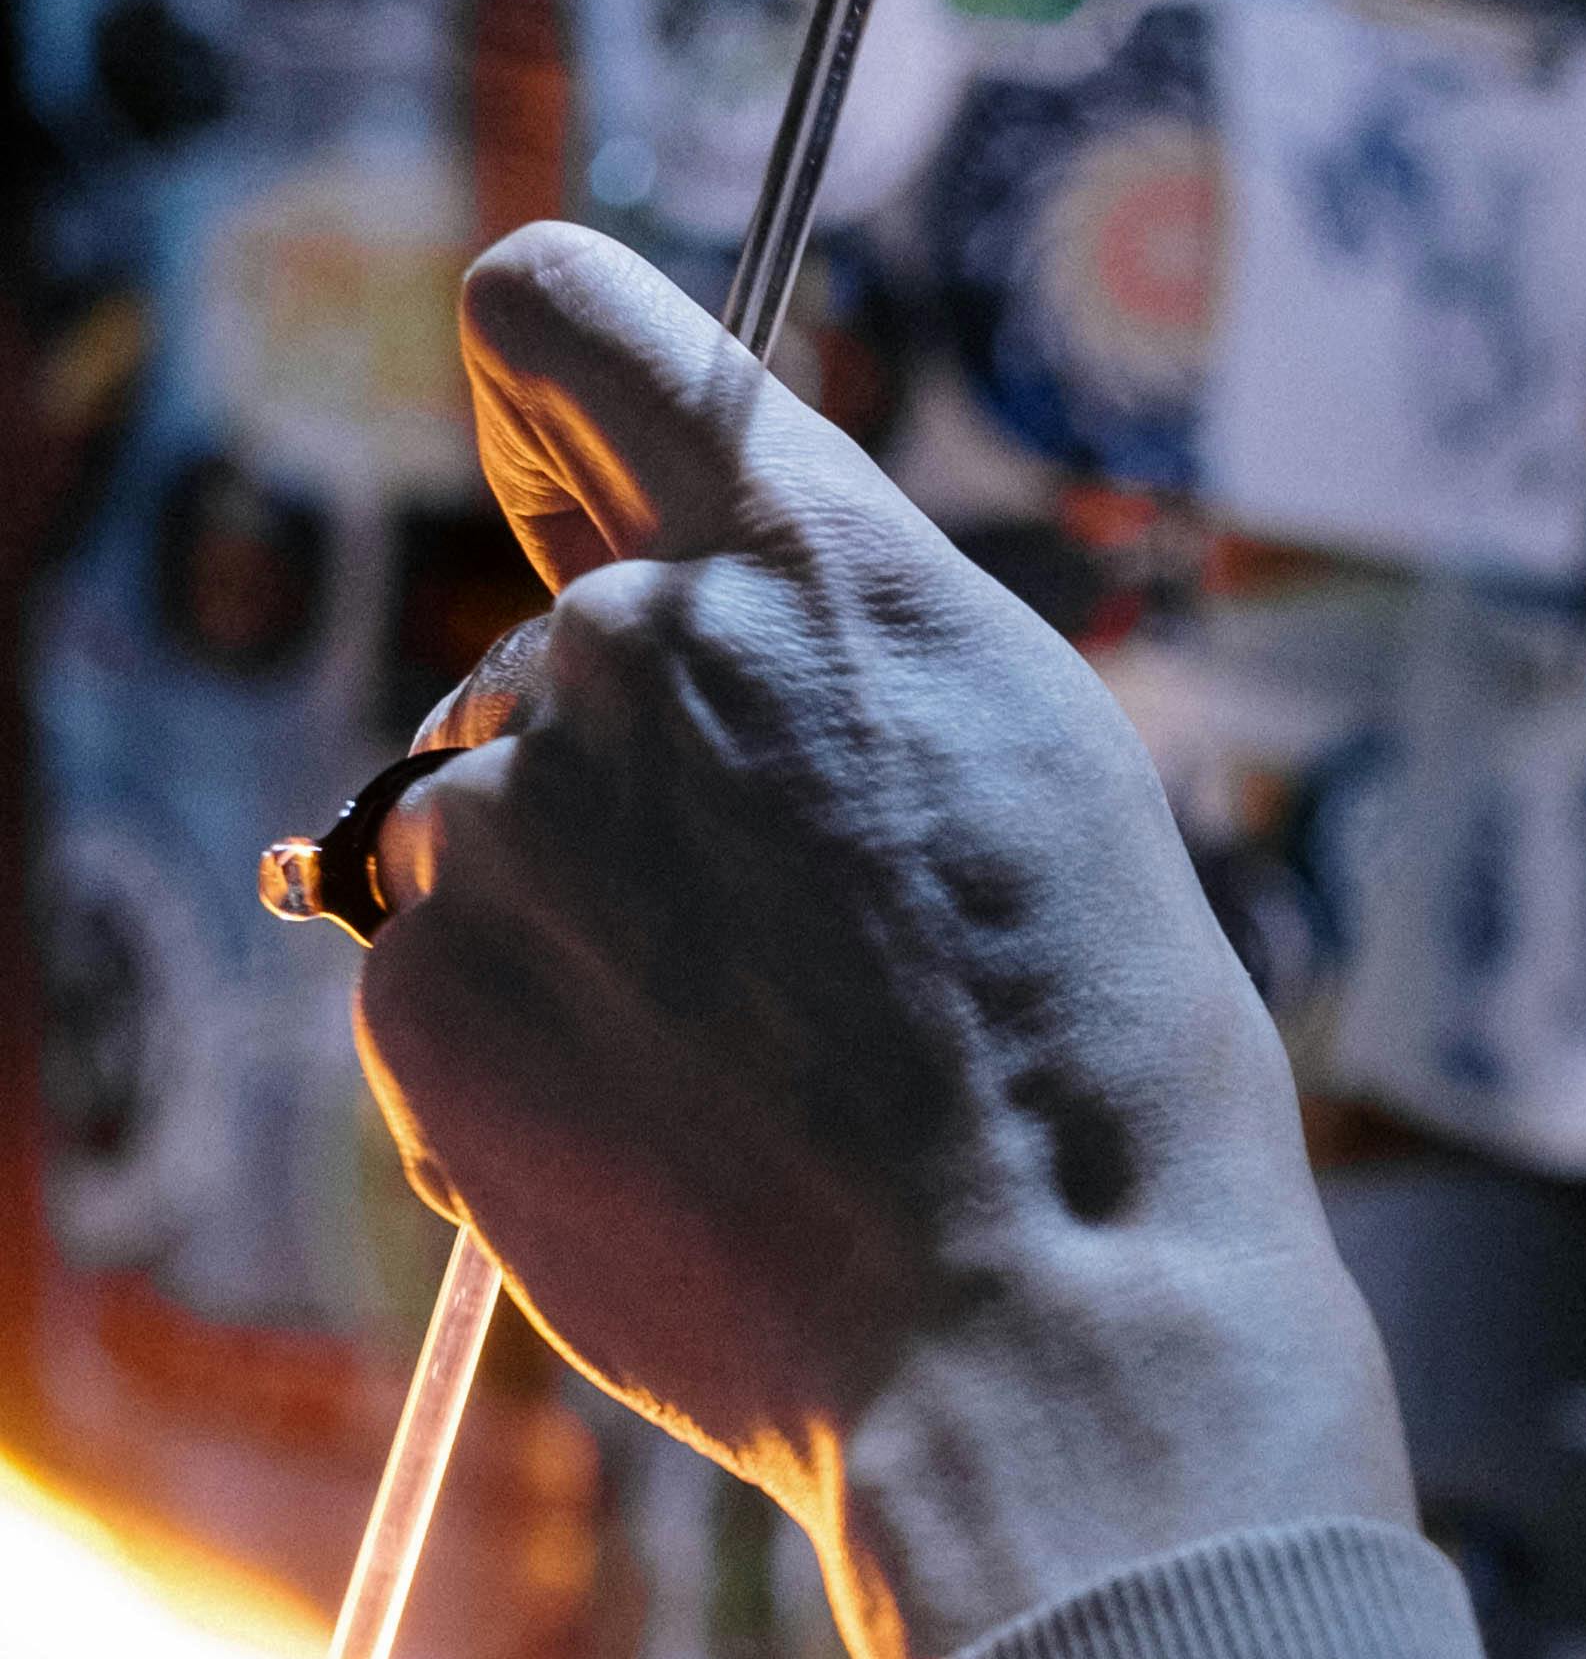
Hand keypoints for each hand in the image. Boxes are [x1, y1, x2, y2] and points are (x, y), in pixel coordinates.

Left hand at [358, 223, 1410, 1658]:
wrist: (1045, 1334)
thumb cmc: (1092, 1070)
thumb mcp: (1031, 763)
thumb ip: (838, 639)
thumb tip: (688, 599)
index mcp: (811, 561)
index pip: (567, 324)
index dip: (550, 379)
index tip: (560, 455)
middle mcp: (629, 648)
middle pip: (558, 656)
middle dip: (644, 779)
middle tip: (806, 963)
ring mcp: (503, 823)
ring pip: (489, 830)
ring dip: (582, 928)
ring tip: (754, 1081)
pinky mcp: (420, 995)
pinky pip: (439, 988)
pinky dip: (527, 1065)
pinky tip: (681, 1152)